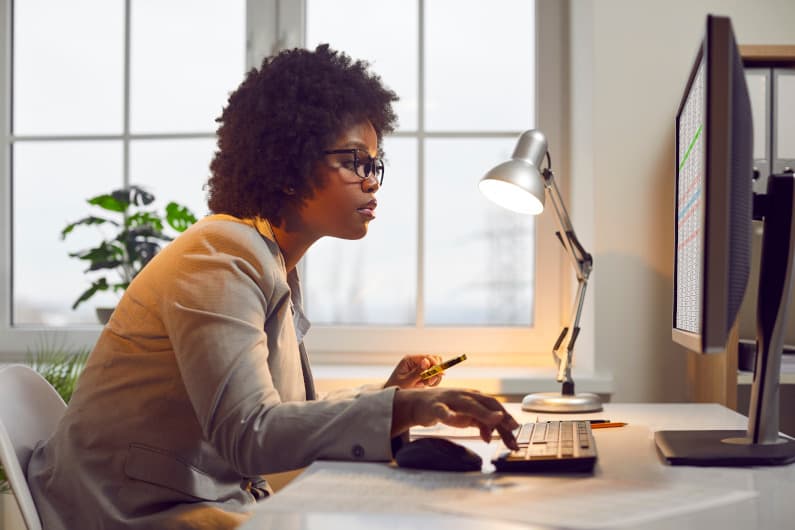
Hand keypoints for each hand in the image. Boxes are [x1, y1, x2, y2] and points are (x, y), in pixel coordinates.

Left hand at [384, 354, 442, 388]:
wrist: (392, 396)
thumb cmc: (396, 387)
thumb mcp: (406, 381)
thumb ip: (417, 372)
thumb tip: (426, 361)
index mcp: (409, 360)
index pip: (427, 357)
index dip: (434, 364)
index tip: (438, 373)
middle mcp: (416, 362)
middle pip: (434, 360)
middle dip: (435, 371)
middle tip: (430, 381)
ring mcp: (420, 368)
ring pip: (436, 368)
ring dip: (434, 377)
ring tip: (425, 384)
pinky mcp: (423, 375)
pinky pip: (434, 376)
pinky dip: (433, 381)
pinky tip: (426, 385)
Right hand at [391, 387, 519, 449]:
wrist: (418, 404)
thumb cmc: (446, 408)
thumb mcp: (465, 418)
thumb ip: (480, 424)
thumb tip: (493, 436)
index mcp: (474, 397)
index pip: (495, 406)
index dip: (507, 417)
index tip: (517, 431)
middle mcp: (465, 395)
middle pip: (487, 403)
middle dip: (501, 415)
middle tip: (513, 428)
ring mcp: (450, 399)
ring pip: (469, 404)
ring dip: (483, 412)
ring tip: (495, 420)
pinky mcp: (435, 406)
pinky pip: (442, 410)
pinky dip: (448, 414)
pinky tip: (452, 419)